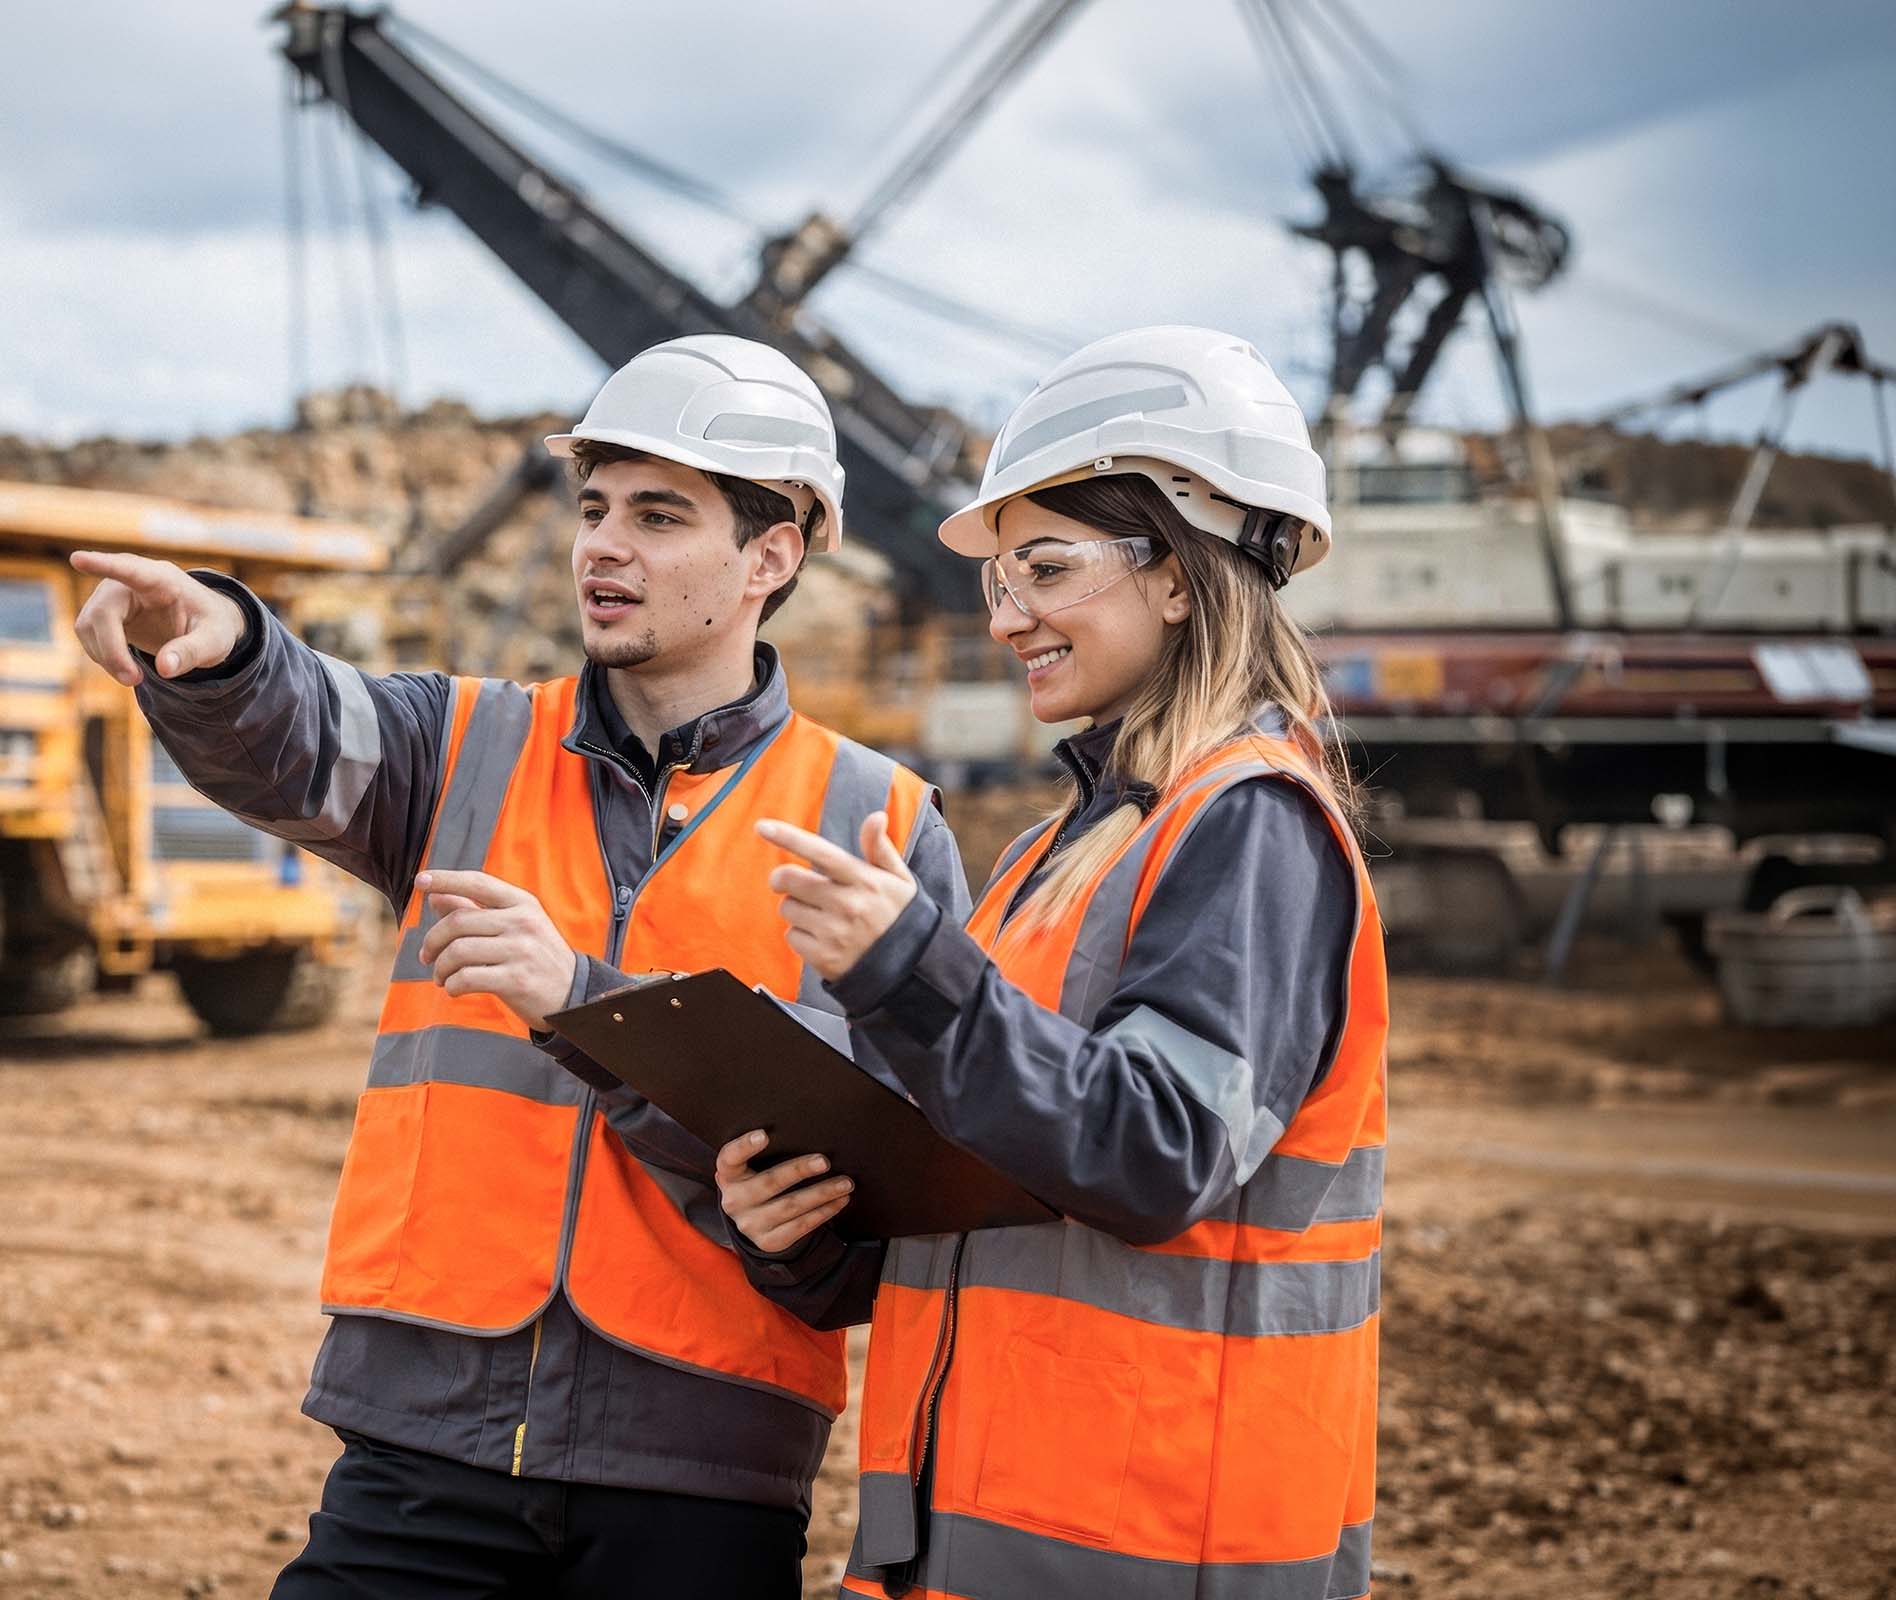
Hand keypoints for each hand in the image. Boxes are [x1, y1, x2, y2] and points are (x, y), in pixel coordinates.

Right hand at [70, 551, 248, 686]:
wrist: (202, 626)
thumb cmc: (211, 626)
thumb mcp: (216, 640)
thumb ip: (192, 652)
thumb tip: (164, 668)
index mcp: (162, 579)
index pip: (129, 569)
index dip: (103, 565)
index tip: (78, 559)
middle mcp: (129, 582)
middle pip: (103, 612)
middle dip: (112, 650)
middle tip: (133, 680)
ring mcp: (111, 595)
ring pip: (88, 626)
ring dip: (107, 658)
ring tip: (135, 677)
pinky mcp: (101, 612)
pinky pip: (88, 635)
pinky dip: (104, 656)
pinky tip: (126, 664)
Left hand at [415, 870, 578, 1031]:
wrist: (572, 995)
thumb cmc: (536, 957)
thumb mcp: (514, 926)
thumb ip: (474, 909)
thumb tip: (436, 895)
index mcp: (522, 903)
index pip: (477, 882)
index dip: (446, 879)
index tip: (420, 881)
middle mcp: (522, 922)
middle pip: (458, 921)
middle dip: (433, 941)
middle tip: (426, 957)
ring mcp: (521, 950)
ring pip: (458, 951)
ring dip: (440, 968)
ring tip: (441, 977)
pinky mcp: (516, 980)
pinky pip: (467, 978)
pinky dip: (452, 985)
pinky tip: (454, 989)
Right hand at [716, 1130, 853, 1253]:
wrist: (753, 1222)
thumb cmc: (759, 1181)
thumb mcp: (752, 1167)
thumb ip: (765, 1153)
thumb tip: (804, 1130)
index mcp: (730, 1176)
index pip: (730, 1158)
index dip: (744, 1146)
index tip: (764, 1135)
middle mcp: (735, 1201)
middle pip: (770, 1183)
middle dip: (799, 1170)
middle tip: (825, 1161)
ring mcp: (751, 1224)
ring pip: (791, 1206)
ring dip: (822, 1193)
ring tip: (845, 1183)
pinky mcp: (769, 1241)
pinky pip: (801, 1226)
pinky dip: (824, 1212)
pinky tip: (840, 1201)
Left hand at [757, 811, 914, 982]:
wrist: (909, 964)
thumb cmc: (899, 914)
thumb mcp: (898, 878)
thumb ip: (880, 847)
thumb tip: (876, 816)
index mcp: (865, 880)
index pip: (821, 853)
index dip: (789, 838)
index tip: (762, 827)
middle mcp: (848, 904)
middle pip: (789, 879)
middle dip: (783, 878)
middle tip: (793, 883)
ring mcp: (834, 932)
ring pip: (787, 908)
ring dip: (795, 908)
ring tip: (819, 915)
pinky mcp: (824, 957)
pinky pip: (791, 936)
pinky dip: (800, 935)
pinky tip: (821, 937)